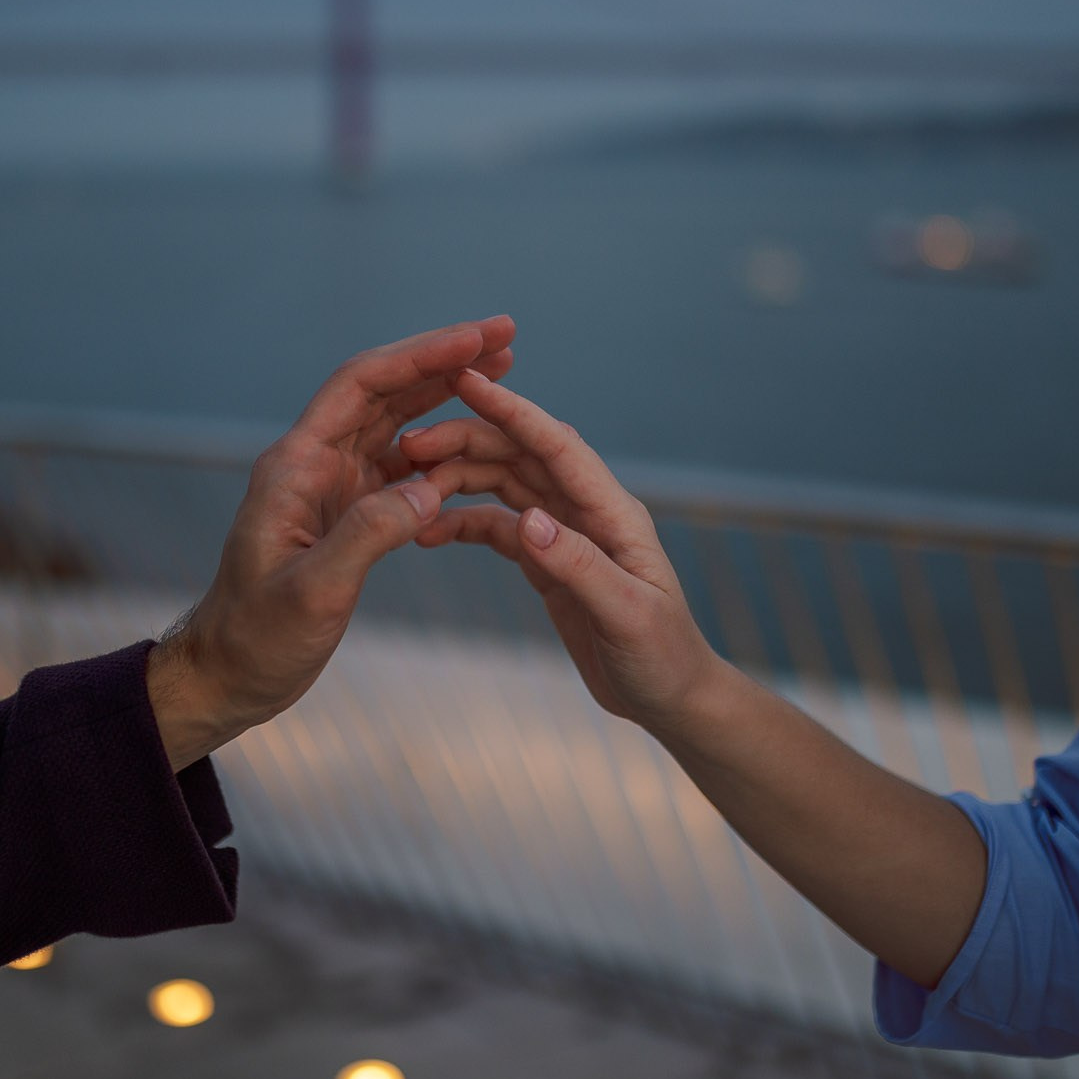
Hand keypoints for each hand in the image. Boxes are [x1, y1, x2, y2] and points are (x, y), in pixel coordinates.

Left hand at [148, 317, 515, 767]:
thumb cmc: (255, 638)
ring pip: (395, 423)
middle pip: (385, 391)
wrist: (228, 674)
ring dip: (446, 396)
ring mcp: (331, 487)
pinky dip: (439, 451)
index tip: (476, 340)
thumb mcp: (311, 592)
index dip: (420, 357)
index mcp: (296, 466)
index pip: (363, 386)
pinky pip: (399, 468)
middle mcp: (313, 464)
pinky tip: (476, 445)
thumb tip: (428, 491)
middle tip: (505, 336)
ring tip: (502, 373)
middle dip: (444, 361)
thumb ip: (367, 536)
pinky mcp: (346, 515)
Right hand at [401, 368, 725, 731]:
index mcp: (614, 513)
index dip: (512, 411)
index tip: (465, 381)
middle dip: (467, 441)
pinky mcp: (548, 562)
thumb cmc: (663, 658)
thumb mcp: (626, 616)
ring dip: (458, 479)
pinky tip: (427, 532)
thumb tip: (528, 522)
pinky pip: (499, 528)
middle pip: (521, 456)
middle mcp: (588, 512)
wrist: (671, 697)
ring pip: (505, 486)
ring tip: (406, 487)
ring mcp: (566, 534)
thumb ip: (579, 567)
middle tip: (408, 446)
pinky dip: (463, 523)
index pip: (557, 446)